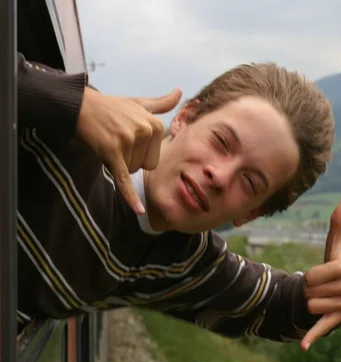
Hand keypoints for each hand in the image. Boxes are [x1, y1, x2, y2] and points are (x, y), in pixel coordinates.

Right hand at [76, 87, 181, 213]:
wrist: (80, 105)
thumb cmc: (111, 108)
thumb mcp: (138, 104)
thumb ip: (161, 103)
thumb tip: (180, 91)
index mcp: (156, 124)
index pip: (154, 159)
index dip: (138, 153)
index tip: (126, 136)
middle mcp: (146, 131)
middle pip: (144, 167)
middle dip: (129, 159)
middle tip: (116, 140)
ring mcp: (130, 141)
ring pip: (131, 170)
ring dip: (117, 162)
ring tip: (108, 141)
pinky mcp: (113, 151)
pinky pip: (124, 179)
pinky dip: (129, 196)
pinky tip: (139, 211)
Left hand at [301, 197, 340, 350]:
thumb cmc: (339, 263)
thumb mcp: (337, 244)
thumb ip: (339, 222)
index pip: (313, 276)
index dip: (311, 275)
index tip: (320, 275)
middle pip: (309, 291)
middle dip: (310, 288)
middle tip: (322, 286)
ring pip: (309, 306)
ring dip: (310, 301)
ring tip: (323, 297)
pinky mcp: (336, 321)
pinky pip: (322, 328)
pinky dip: (312, 337)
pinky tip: (303, 346)